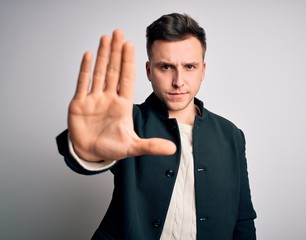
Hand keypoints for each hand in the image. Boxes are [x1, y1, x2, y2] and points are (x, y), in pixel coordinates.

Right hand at [68, 29, 175, 161]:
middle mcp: (108, 98)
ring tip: (106, 38)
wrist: (90, 154)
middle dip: (116, 52)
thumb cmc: (110, 149)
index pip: (126, 79)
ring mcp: (93, 99)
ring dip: (102, 55)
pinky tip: (89, 55)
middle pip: (113, 70)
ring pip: (99, 72)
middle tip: (119, 33)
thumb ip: (151, 146)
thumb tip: (173, 149)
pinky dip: (85, 69)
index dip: (128, 62)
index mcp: (122, 105)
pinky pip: (82, 83)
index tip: (131, 45)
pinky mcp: (79, 104)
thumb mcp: (133, 147)